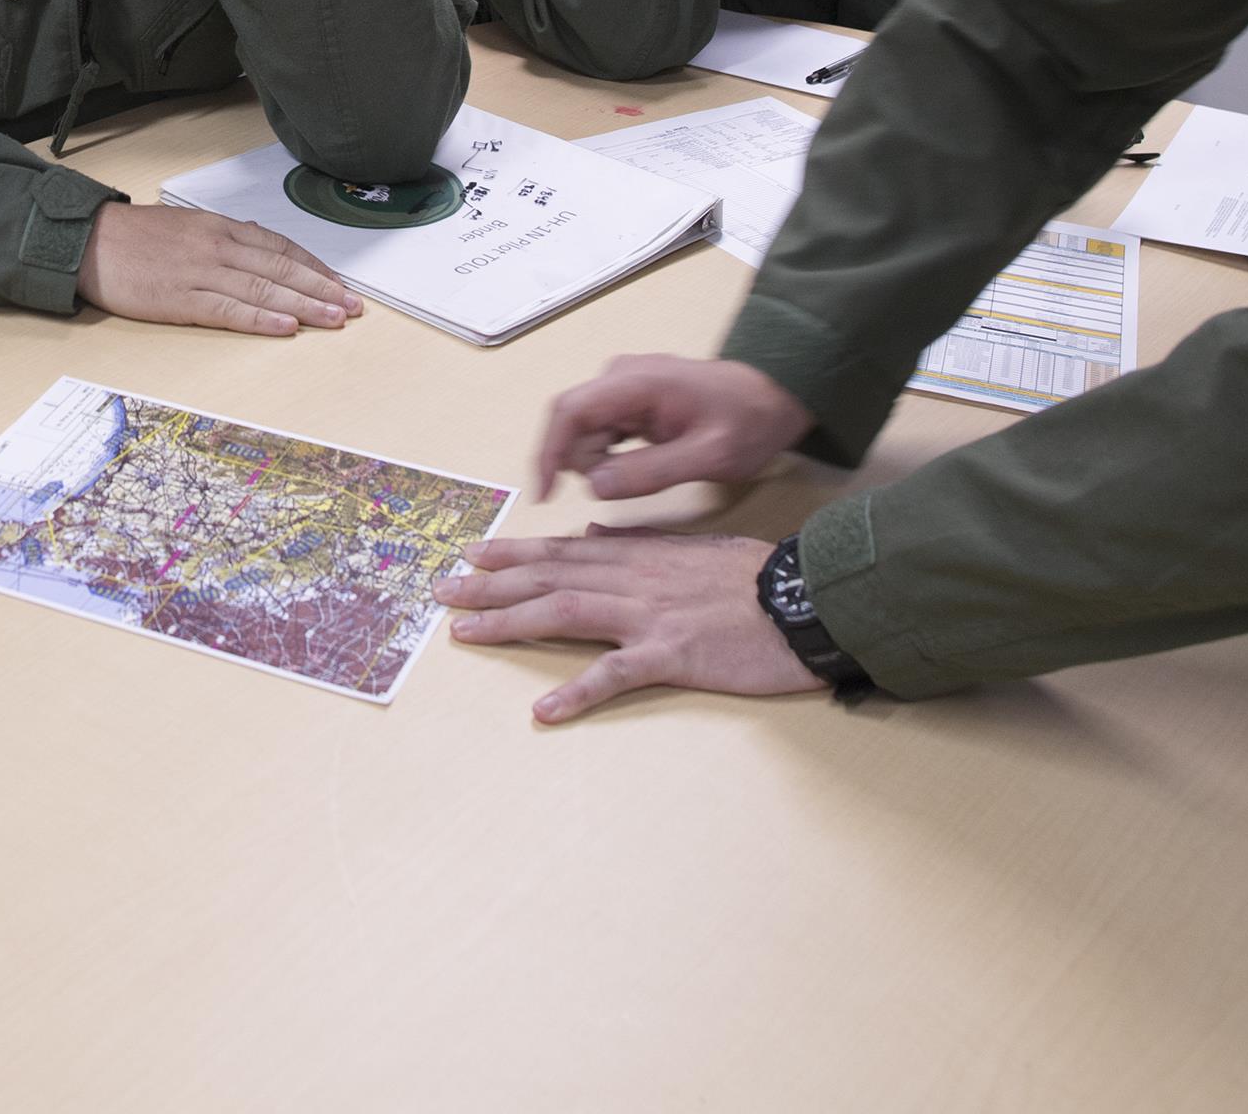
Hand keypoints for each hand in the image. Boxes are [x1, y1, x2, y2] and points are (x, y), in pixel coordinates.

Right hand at [77, 202, 358, 334]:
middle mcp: (217, 246)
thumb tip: (260, 244)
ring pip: (264, 289)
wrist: (88, 241)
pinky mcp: (181, 299)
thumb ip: (225, 236)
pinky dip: (261, 319)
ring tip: (335, 319)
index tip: (340, 284)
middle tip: (354, 307)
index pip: (280, 247)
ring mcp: (200, 272)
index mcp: (220, 228)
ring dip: (305, 305)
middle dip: (323, 289)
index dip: (315, 267)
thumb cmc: (134, 236)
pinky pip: (229, 310)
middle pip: (281, 268)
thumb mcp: (187, 224)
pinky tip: (287, 327)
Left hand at [437, 529, 822, 717]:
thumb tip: (597, 537)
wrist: (805, 600)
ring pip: (564, 611)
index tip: (471, 554)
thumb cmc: (758, 579)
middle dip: (490, 584)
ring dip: (510, 623)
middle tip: (442, 591)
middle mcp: (633, 579)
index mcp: (640, 556)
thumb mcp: (697, 549)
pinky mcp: (672, 655)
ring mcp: (649, 615)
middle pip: (548, 577)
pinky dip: (577, 692)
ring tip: (465, 634)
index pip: (562, 552)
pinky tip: (544, 710)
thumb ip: (643, 544)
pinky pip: (615, 675)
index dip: (512, 554)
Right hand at [533, 352, 813, 499]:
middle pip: (573, 422)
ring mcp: (625, 384)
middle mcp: (620, 376)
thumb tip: (592, 485)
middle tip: (626, 485)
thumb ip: (649, 472)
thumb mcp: (706, 456)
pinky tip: (641, 465)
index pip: (570, 411)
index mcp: (635, 382)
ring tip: (649, 472)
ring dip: (599, 459)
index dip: (549, 453)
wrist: (779, 395)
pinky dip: (609, 452)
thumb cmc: (748, 423)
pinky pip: (603, 427)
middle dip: (584, 461)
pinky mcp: (633, 397)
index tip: (544, 495)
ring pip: (585, 427)